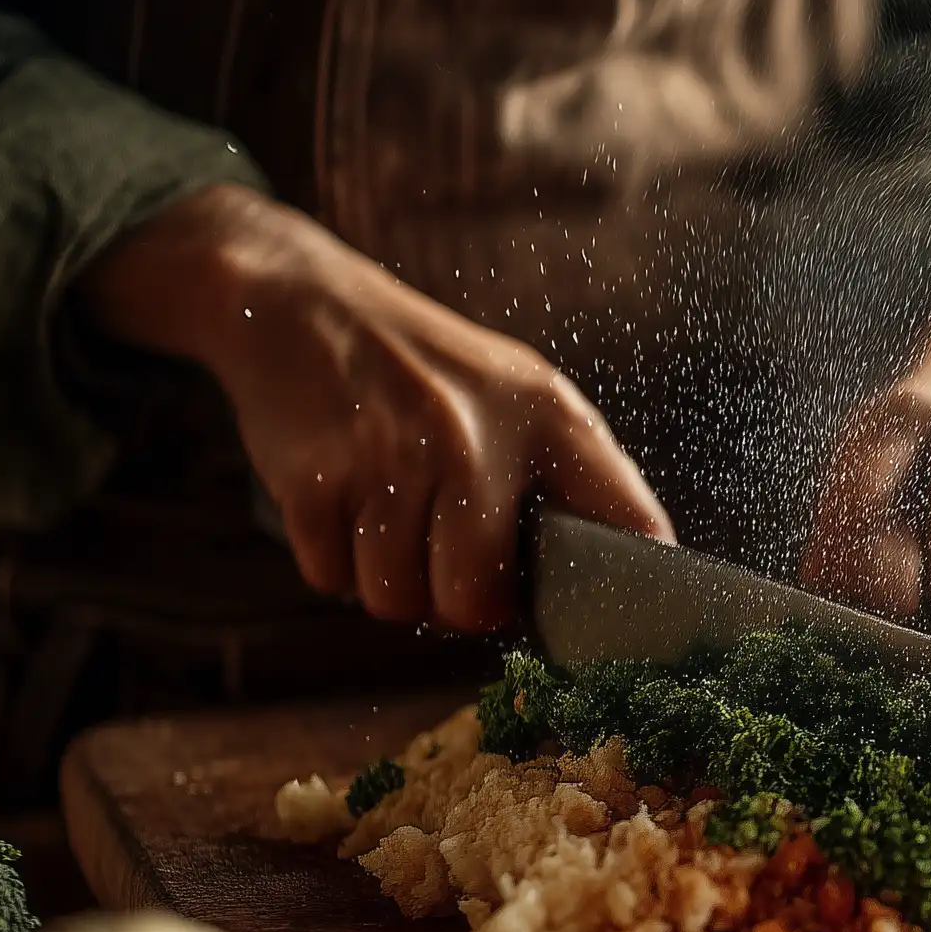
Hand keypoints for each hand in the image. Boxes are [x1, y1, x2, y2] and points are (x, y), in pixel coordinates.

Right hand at [77, 185, 671, 631]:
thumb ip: (569, 475)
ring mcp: (392, 458)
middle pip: (476, 603)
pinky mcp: (316, 478)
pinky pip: (333, 577)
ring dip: (389, 584)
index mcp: (549, 417)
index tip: (615, 625)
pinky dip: (334, 562)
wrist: (301, 306)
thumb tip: (616, 570)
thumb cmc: (424, 370)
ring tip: (390, 525)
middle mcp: (474, 438)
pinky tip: (345, 507)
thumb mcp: (519, 395)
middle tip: (446, 567)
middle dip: (457, 604)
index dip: (627, 592)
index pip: (628, 523)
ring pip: (397, 600)